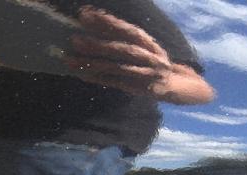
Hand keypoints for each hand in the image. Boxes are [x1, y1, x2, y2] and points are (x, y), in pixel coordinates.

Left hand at [66, 7, 214, 104]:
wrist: (176, 85)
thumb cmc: (154, 62)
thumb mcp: (145, 46)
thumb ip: (125, 37)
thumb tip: (97, 21)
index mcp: (148, 42)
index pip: (126, 29)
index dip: (107, 21)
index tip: (86, 14)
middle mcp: (147, 56)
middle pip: (120, 48)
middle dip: (97, 44)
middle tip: (74, 40)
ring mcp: (143, 73)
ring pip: (115, 67)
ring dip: (92, 63)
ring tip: (70, 59)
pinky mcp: (137, 88)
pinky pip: (114, 83)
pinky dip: (97, 79)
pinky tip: (81, 75)